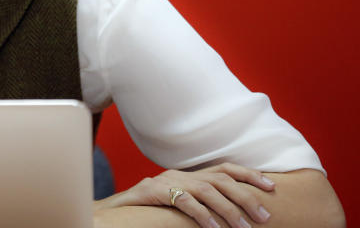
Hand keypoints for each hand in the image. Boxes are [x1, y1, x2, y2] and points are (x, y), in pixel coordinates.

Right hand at [96, 163, 275, 227]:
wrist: (113, 212)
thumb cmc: (148, 211)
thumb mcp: (178, 202)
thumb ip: (199, 202)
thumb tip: (228, 215)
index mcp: (189, 174)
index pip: (225, 168)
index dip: (249, 174)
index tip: (273, 186)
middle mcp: (181, 174)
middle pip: (221, 178)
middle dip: (247, 196)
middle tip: (264, 217)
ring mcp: (167, 181)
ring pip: (207, 190)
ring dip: (229, 210)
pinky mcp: (154, 191)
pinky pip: (183, 201)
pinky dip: (201, 215)